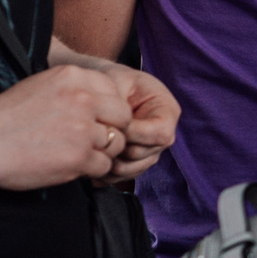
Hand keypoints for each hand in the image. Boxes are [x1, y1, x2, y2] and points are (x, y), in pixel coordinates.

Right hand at [0, 64, 135, 189]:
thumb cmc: (7, 117)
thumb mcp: (42, 85)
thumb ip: (75, 89)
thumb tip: (106, 100)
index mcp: (73, 76)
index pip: (115, 91)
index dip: (109, 109)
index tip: (96, 120)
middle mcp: (83, 99)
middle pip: (124, 117)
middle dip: (113, 131)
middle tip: (92, 140)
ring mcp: (83, 129)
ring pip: (116, 144)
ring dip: (101, 152)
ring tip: (75, 153)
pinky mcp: (79, 157)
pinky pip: (104, 166)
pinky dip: (91, 170)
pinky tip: (70, 166)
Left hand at [54, 50, 178, 183]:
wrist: (102, 88)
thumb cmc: (111, 80)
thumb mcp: (117, 84)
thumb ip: (119, 106)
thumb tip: (120, 134)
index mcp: (167, 111)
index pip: (161, 133)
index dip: (136, 134)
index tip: (113, 125)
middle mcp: (163, 135)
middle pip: (144, 155)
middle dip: (117, 149)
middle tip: (95, 137)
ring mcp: (150, 151)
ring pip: (131, 169)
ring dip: (108, 162)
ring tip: (90, 148)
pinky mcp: (134, 163)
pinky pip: (120, 176)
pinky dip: (103, 171)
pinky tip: (91, 157)